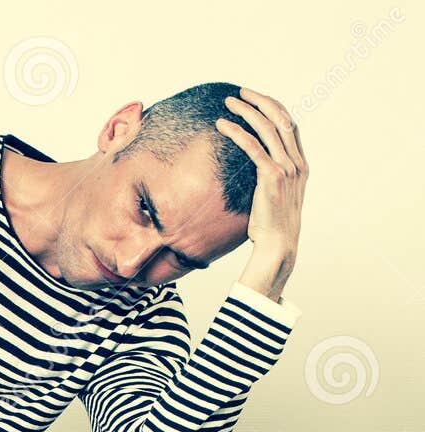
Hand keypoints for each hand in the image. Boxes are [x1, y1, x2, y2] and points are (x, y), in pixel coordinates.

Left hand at [216, 87, 307, 296]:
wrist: (278, 246)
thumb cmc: (272, 226)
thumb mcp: (276, 197)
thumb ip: (272, 178)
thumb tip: (255, 170)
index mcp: (301, 165)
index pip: (290, 125)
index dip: (273, 108)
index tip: (256, 99)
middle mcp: (297, 163)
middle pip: (280, 118)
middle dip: (260, 101)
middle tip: (241, 93)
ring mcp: (287, 169)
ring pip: (267, 127)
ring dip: (247, 111)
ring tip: (230, 102)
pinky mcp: (272, 177)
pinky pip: (253, 147)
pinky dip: (237, 132)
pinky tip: (223, 125)